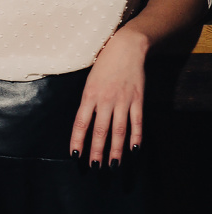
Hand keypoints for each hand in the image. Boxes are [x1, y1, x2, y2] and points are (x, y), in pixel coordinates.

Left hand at [70, 25, 148, 164]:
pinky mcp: (138, 99)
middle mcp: (106, 100)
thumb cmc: (104, 63)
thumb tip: (84, 123)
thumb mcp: (89, 81)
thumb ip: (88, 101)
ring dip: (116, 149)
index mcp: (89, 95)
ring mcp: (123, 100)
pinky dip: (136, 136)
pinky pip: (137, 121)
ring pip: (118, 130)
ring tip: (113, 165)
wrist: (126, 47)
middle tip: (94, 167)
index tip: (75, 156)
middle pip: (100, 131)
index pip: (80, 123)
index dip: (77, 141)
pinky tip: (135, 150)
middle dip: (96, 151)